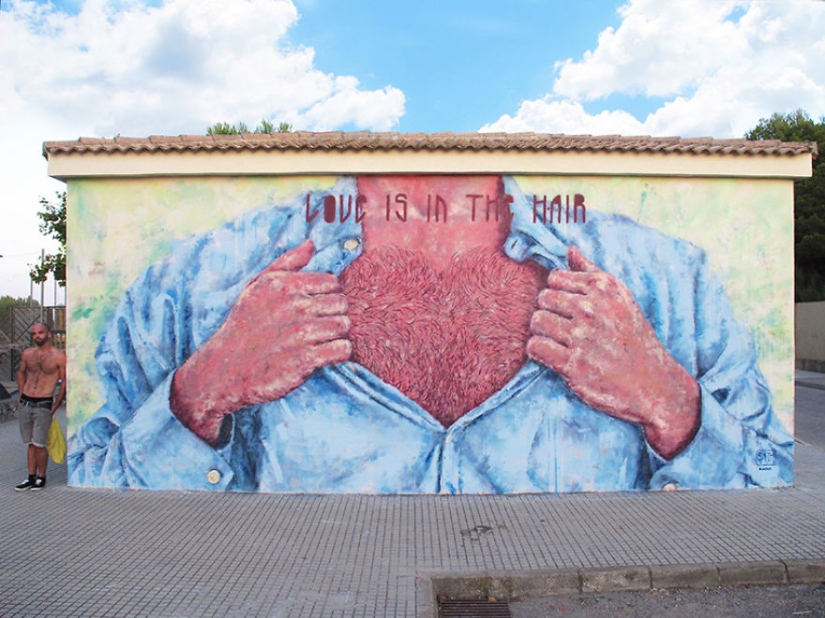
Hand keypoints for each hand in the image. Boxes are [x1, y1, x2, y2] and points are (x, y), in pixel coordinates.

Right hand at [171, 240, 351, 444]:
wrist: (225, 369)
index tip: (314, 307)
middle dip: (333, 314)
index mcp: (285, 285)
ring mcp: (301, 334)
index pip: (332, 281)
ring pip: (344, 325)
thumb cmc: (245, 325)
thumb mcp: (257, 286)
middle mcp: (295, 306)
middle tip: (318, 325)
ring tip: (319, 340)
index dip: (326, 294)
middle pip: (342, 303)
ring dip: (336, 334)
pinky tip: (323, 355)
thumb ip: (287, 262)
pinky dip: (338, 353)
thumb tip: (311, 243)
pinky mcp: (306, 360)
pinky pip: (342, 350)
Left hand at [527, 245, 699, 458]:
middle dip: (549, 313)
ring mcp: (582, 337)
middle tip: (563, 328)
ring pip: (537, 321)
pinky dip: (538, 352)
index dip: (558, 293)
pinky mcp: (574, 364)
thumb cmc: (632, 337)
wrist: (653, 383)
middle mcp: (592, 309)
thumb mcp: (620, 297)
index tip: (569, 309)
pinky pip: (536, 347)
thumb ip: (591, 272)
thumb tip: (569, 249)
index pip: (554, 277)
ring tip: (558, 342)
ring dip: (542, 333)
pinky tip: (553, 356)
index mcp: (603, 288)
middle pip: (543, 298)